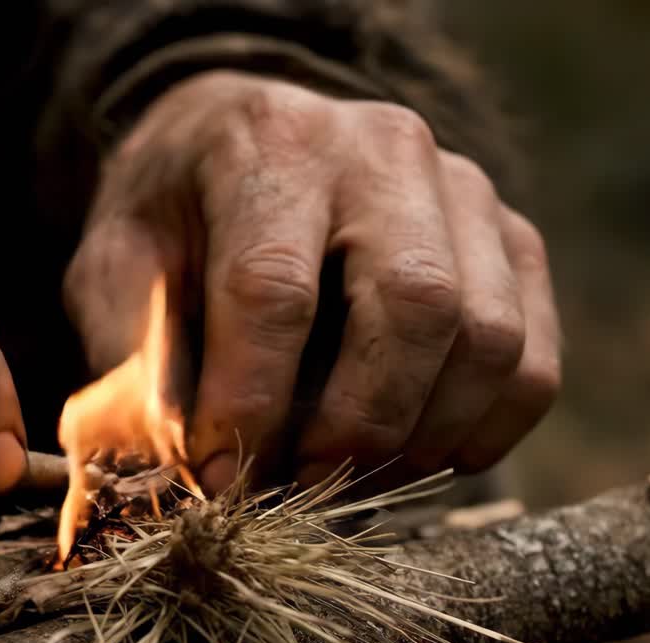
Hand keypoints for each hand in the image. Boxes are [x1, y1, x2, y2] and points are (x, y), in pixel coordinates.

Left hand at [65, 71, 559, 492]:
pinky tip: (421, 458)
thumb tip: (181, 466)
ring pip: (487, 337)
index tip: (222, 478)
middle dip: (356, 428)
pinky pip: (534, 356)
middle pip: (413, 306)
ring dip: (421, 439)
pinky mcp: (511, 238)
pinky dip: (487, 430)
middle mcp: (384, 150)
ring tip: (350, 480)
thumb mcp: (114, 266)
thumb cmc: (173, 217)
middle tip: (301, 490)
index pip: (275, 287)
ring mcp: (465, 189)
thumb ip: (136, 356)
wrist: (242, 145)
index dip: (251, 402)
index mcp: (270, 144)